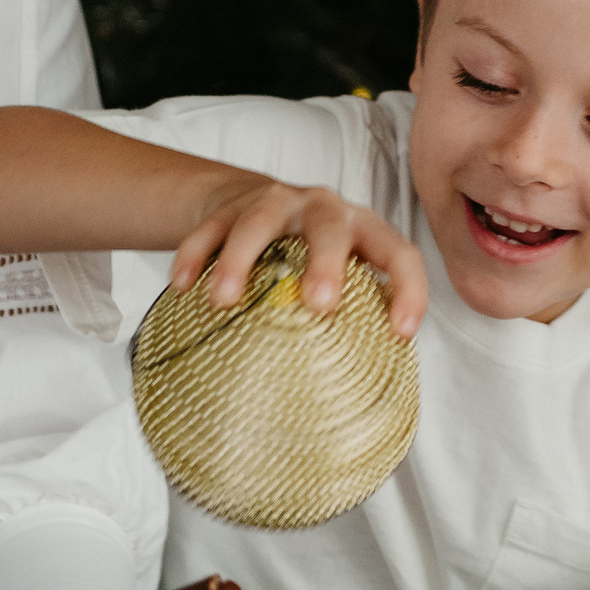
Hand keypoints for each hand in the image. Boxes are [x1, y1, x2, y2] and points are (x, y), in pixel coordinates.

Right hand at [172, 174, 426, 338]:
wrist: (249, 201)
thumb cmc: (305, 258)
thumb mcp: (340, 274)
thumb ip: (354, 312)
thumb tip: (365, 388)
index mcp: (361, 228)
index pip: (397, 252)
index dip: (408, 289)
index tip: (400, 333)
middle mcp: (322, 208)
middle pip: (329, 226)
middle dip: (326, 263)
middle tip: (319, 304)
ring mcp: (273, 202)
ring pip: (258, 222)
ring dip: (240, 260)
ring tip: (223, 301)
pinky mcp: (227, 206)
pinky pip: (208, 228)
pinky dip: (193, 256)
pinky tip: (181, 286)